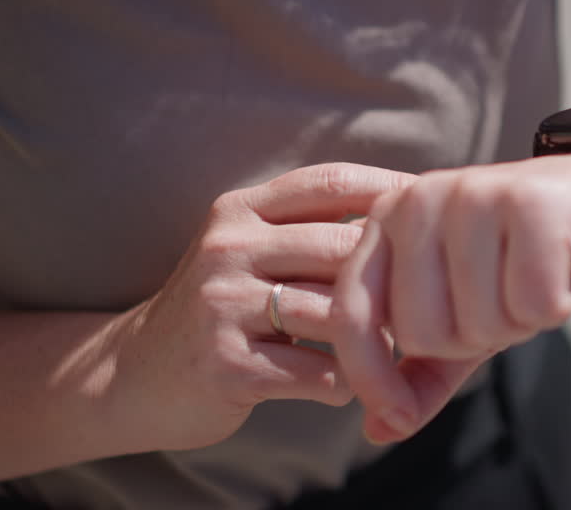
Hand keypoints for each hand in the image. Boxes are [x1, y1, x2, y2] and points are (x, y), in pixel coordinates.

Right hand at [106, 163, 416, 451]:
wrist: (135, 375)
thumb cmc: (223, 309)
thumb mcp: (252, 251)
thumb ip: (311, 227)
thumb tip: (407, 205)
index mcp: (241, 211)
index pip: (331, 183)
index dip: (390, 190)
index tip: (436, 209)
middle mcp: (228, 248)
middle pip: (343, 247)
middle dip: (395, 276)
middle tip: (431, 300)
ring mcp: (222, 304)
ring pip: (336, 311)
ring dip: (377, 336)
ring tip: (396, 349)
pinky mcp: (224, 364)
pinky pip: (316, 371)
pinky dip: (345, 382)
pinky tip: (348, 386)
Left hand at [331, 154, 570, 443]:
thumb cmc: (525, 257)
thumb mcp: (467, 313)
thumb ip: (422, 370)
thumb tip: (381, 429)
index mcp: (389, 220)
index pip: (353, 312)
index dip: (372, 376)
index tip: (396, 415)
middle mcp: (421, 198)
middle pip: (422, 332)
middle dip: (473, 340)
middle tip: (504, 301)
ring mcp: (475, 192)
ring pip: (480, 323)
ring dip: (519, 323)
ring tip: (534, 281)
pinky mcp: (534, 202)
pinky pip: (532, 303)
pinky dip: (555, 308)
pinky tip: (563, 275)